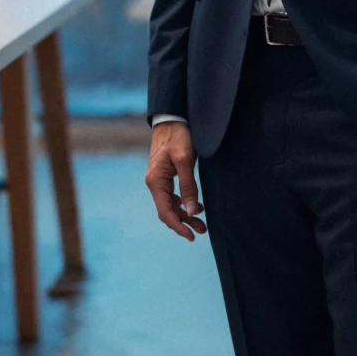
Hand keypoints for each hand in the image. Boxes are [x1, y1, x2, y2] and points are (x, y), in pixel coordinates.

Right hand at [145, 121, 206, 240]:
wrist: (172, 119)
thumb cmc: (178, 136)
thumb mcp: (185, 160)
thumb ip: (189, 187)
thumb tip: (193, 212)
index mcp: (156, 181)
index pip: (165, 212)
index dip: (178, 226)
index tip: (191, 236)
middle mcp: (154, 183)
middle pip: (167, 211)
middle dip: (184, 223)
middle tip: (201, 231)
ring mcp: (159, 180)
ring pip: (171, 205)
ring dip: (185, 215)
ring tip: (201, 224)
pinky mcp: (165, 176)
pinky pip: (172, 196)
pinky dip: (183, 204)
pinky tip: (196, 207)